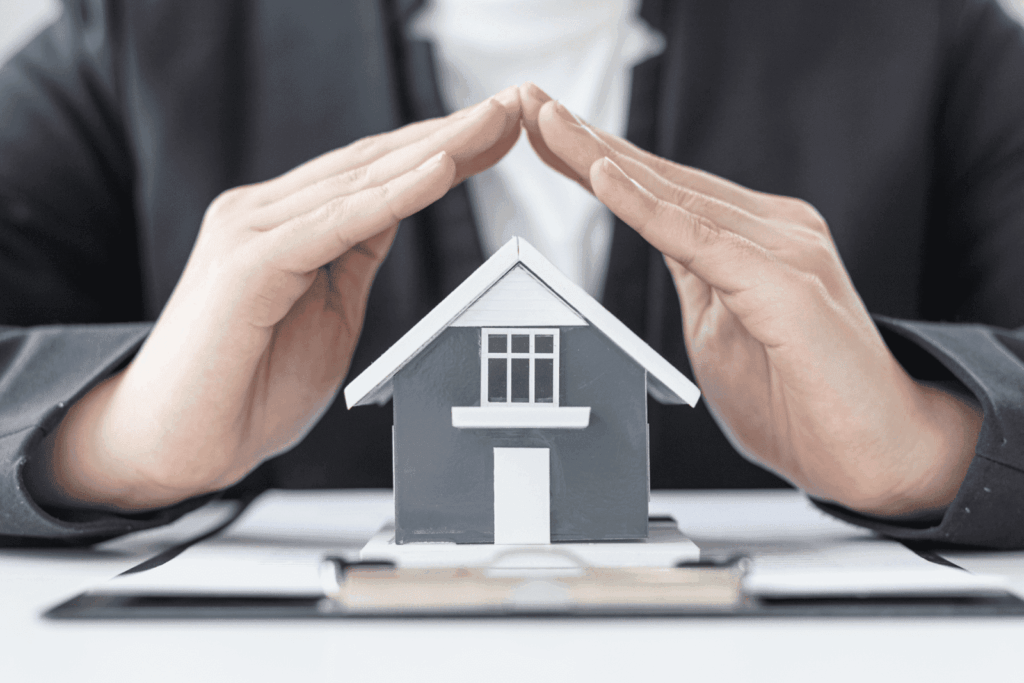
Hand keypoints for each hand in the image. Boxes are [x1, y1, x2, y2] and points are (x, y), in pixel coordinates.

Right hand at [45, 88, 522, 510]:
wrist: (177, 446)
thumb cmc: (249, 387)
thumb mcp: (329, 310)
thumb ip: (355, 256)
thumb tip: (395, 210)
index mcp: (284, 223)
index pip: (373, 174)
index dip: (438, 150)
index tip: (496, 136)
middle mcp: (262, 212)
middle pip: (372, 164)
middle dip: (447, 135)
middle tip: (511, 110)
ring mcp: (251, 230)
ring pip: (360, 181)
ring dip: (434, 150)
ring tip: (492, 124)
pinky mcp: (249, 261)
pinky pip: (337, 222)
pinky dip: (393, 195)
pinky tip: (441, 169)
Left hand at [520, 83, 981, 515]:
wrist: (876, 454)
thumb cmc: (801, 402)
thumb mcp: (721, 332)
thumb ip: (694, 281)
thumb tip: (663, 248)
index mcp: (754, 240)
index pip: (661, 191)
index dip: (598, 160)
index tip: (545, 135)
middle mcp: (772, 229)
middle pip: (661, 178)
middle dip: (587, 141)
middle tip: (528, 104)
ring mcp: (784, 248)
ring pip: (673, 195)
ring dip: (601, 157)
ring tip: (546, 122)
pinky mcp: (785, 282)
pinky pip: (699, 239)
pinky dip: (645, 206)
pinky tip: (601, 175)